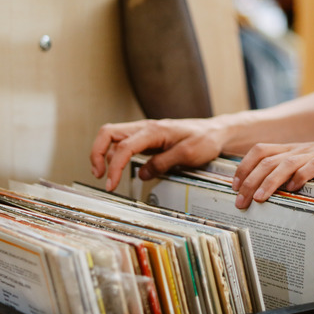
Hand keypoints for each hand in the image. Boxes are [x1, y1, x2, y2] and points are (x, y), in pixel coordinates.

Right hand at [90, 118, 225, 190]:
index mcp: (153, 130)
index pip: (123, 147)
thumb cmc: (205, 140)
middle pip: (108, 133)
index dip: (113, 167)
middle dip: (97, 154)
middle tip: (99, 176)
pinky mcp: (147, 139)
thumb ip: (163, 163)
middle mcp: (145, 128)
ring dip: (105, 155)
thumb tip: (142, 174)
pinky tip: (120, 169)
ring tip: (108, 176)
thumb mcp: (188, 154)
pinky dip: (116, 156)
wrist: (216, 132)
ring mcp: (145, 133)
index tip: (111, 184)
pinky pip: (124, 144)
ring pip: (113, 138)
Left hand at [231, 139, 313, 208]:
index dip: (244, 166)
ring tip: (258, 198)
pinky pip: (312, 167)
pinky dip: (300, 177)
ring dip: (269, 181)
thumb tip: (260, 192)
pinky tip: (292, 189)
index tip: (234, 185)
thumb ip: (287, 173)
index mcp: (290, 150)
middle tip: (240, 201)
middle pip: (267, 161)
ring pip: (285, 164)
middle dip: (250, 181)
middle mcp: (298, 150)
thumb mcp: (304, 165)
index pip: (260, 151)